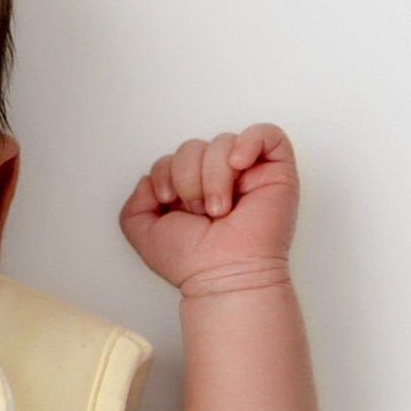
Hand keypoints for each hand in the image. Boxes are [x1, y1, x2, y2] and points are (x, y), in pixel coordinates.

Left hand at [117, 124, 298, 291]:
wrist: (223, 276)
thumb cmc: (191, 261)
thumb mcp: (142, 233)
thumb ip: (134, 203)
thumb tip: (149, 179)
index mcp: (190, 189)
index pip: (171, 158)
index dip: (164, 173)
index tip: (169, 200)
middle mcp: (218, 179)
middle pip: (193, 146)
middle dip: (188, 177)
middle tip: (199, 211)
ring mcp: (248, 174)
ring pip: (222, 142)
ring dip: (213, 176)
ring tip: (219, 208)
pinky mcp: (277, 172)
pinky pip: (267, 134)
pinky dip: (249, 142)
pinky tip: (237, 165)